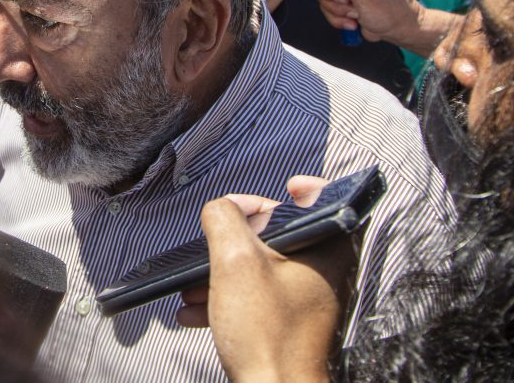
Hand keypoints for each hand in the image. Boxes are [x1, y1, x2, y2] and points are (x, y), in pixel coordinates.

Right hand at [177, 177, 356, 382]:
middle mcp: (323, 273)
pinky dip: (226, 298)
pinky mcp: (287, 324)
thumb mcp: (235, 262)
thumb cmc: (267, 335)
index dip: (304, 189)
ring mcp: (305, 301)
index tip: (284, 186)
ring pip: (261, 268)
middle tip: (218, 242)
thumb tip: (222, 207)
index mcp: (326, 251)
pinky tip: (195, 311)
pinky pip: (255, 298)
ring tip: (193, 286)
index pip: (328, 203)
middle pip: (281, 234)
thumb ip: (225, 220)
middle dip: (238, 238)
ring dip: (223, 272)